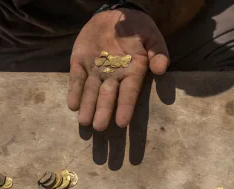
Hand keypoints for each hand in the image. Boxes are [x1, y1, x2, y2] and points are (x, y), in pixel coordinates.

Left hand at [68, 8, 168, 130]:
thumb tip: (161, 69)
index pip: (129, 92)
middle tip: (98, 127)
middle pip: (107, 96)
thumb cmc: (138, 29)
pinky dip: (74, 91)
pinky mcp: (80, 63)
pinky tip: (72, 105)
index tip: (122, 123)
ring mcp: (95, 70)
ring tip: (84, 121)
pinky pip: (76, 78)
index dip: (125, 107)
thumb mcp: (152, 36)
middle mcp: (113, 75)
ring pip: (91, 91)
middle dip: (103, 111)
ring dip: (87, 106)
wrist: (116, 15)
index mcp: (132, 72)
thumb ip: (158, 52)